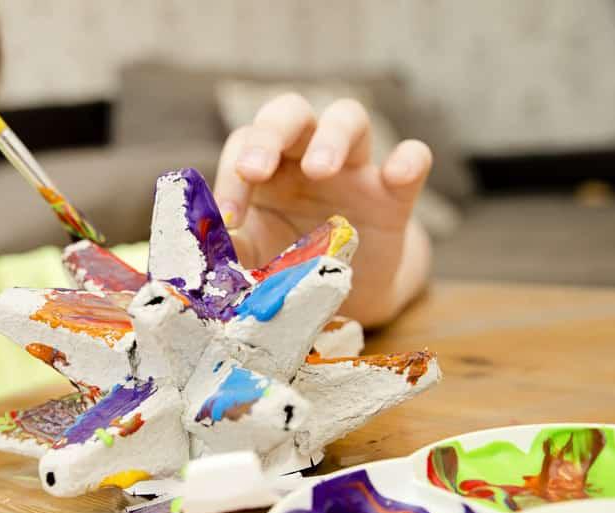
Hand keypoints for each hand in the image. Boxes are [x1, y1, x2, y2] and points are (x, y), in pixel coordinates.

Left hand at [214, 94, 432, 327]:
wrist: (344, 297)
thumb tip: (201, 251)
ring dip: (331, 136)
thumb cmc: (290, 265)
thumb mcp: (256, 260)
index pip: (243, 146)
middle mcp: (305, 156)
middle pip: (289, 113)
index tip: (229, 219)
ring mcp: (354, 170)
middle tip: (257, 169)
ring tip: (320, 169)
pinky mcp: (394, 196)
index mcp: (265, 169)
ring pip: (348, 117)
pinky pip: (412, 159)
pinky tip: (399, 173)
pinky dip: (409, 159)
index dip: (232, 176)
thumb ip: (231, 250)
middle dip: (269, 134)